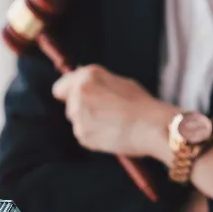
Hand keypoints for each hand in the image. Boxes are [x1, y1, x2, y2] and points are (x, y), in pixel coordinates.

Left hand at [51, 65, 177, 155]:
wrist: (151, 126)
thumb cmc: (142, 104)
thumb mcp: (120, 82)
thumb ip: (97, 83)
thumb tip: (84, 86)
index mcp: (87, 76)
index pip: (61, 86)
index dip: (69, 93)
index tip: (78, 98)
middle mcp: (78, 93)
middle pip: (69, 104)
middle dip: (82, 108)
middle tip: (106, 112)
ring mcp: (78, 115)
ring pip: (76, 120)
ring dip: (88, 122)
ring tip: (112, 123)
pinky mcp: (82, 135)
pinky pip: (83, 135)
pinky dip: (93, 136)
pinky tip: (112, 133)